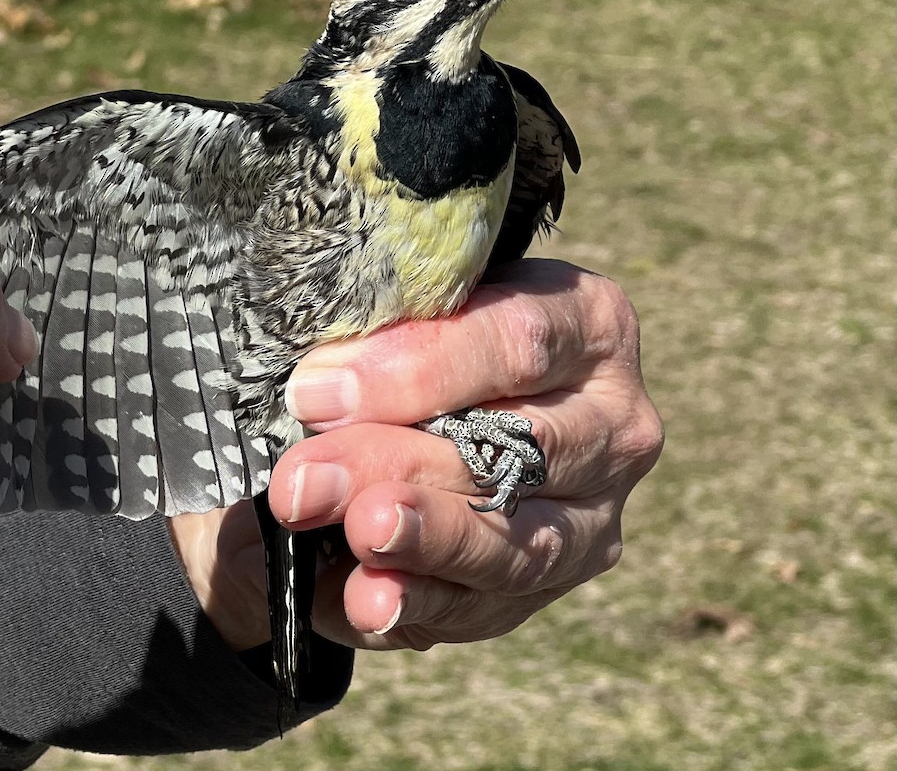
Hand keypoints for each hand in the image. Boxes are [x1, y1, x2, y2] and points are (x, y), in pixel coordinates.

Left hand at [170, 259, 662, 651]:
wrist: (446, 394)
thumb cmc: (426, 332)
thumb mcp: (413, 310)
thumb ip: (381, 338)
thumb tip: (317, 393)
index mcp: (590, 324)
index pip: (518, 343)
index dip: (416, 369)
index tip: (318, 392)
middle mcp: (613, 425)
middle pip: (520, 451)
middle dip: (401, 465)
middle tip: (304, 482)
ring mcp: (595, 515)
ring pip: (521, 543)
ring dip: (425, 544)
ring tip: (355, 540)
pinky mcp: (555, 583)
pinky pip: (489, 608)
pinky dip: (419, 604)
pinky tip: (365, 600)